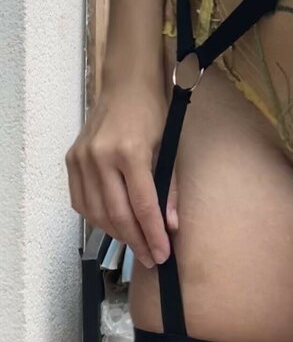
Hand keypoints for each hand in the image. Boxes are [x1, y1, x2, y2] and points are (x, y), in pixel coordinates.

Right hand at [65, 76, 177, 268]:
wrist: (126, 83)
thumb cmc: (154, 112)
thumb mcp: (168, 146)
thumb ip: (170, 187)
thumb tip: (172, 226)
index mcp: (129, 152)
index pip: (142, 204)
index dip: (153, 234)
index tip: (163, 254)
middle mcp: (100, 157)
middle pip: (117, 214)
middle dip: (136, 241)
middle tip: (151, 258)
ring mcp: (81, 159)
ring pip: (96, 212)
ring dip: (117, 234)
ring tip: (137, 245)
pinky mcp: (71, 160)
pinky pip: (81, 201)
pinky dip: (98, 219)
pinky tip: (114, 226)